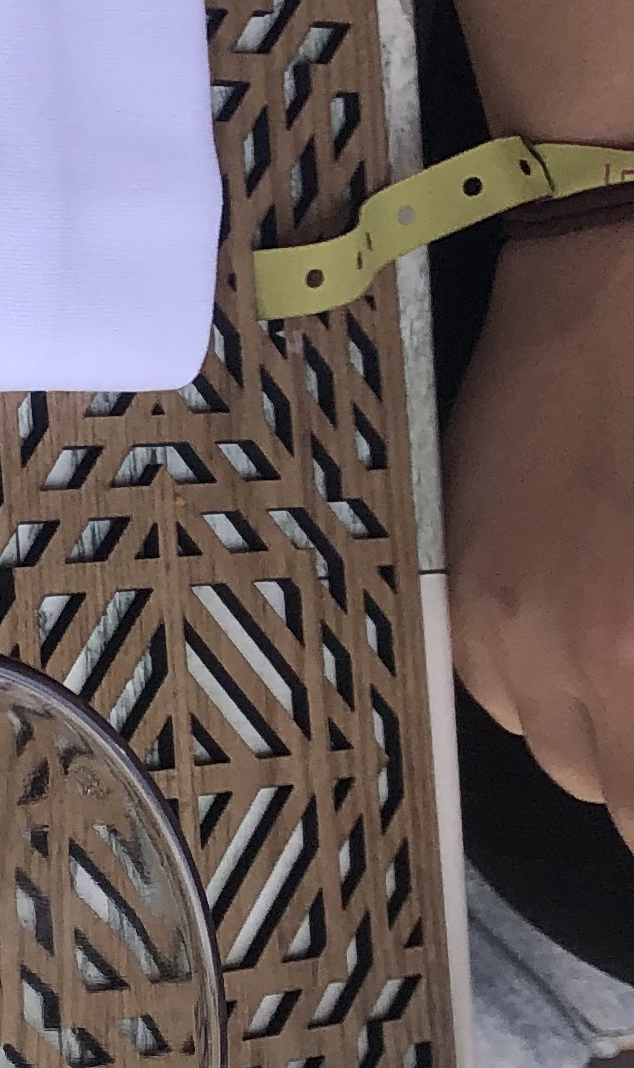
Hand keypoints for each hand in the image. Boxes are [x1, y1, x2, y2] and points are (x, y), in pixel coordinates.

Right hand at [443, 223, 633, 839]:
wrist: (606, 284)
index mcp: (630, 648)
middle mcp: (549, 654)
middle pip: (599, 783)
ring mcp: (487, 620)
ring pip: (546, 737)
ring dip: (595, 719)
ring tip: (622, 642)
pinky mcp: (451, 582)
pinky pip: (492, 679)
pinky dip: (538, 670)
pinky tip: (573, 605)